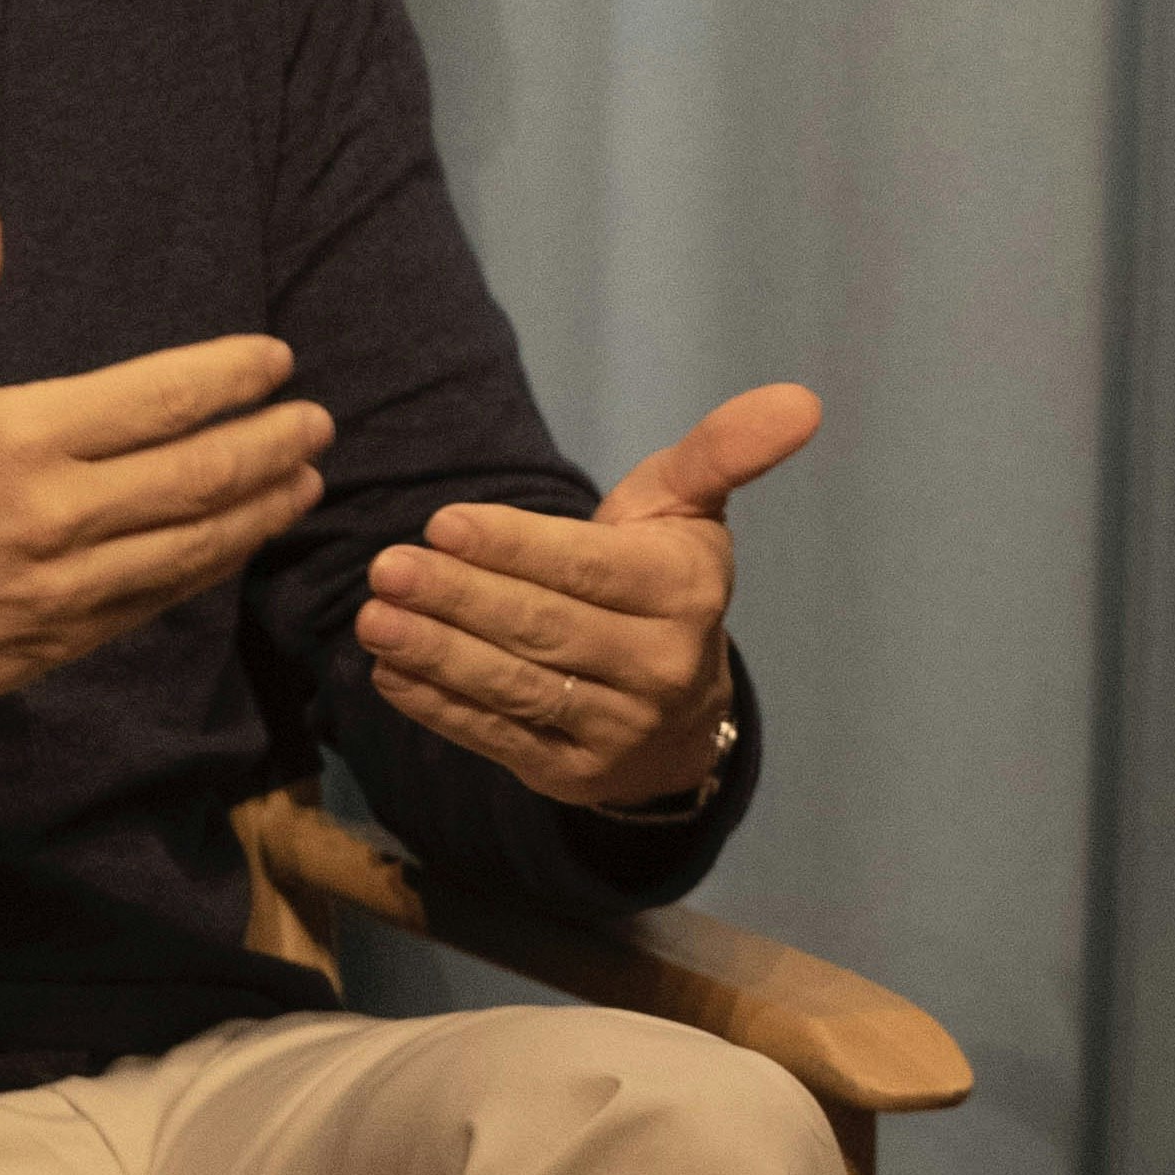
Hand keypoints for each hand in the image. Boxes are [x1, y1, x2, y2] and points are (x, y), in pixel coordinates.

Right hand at [0, 177, 332, 729]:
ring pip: (193, 545)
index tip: (278, 359)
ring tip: (306, 481)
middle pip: (200, 475)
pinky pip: (156, 600)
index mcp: (18, 436)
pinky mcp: (59, 642)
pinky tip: (239, 541)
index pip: (161, 399)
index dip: (232, 377)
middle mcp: (52, 514)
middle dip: (273, 444)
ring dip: (260, 511)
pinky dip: (208, 568)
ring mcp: (62, 587)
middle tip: (320, 421)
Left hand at [358, 383, 819, 811]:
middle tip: (387, 568)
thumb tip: (802, 399)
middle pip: (544, 629)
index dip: (515, 548)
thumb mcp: (689, 510)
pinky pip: (497, 737)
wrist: (680, 710)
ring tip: (373, 620)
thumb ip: (724, 451)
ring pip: (516, 687)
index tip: (443, 523)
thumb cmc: (662, 579)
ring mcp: (616, 730)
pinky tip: (391, 673)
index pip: (588, 569)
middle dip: (460, 599)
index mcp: (684, 594)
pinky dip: (439, 707)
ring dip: (436, 654)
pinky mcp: (571, 775)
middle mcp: (660, 669)